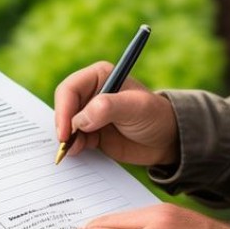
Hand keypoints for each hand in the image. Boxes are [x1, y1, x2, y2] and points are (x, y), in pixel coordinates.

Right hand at [54, 61, 178, 165]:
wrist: (167, 140)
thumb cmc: (155, 116)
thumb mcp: (135, 107)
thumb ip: (108, 108)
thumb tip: (79, 120)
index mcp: (99, 76)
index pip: (70, 89)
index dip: (63, 110)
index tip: (66, 132)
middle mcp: (91, 93)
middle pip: (64, 107)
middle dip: (62, 126)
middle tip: (66, 145)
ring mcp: (90, 114)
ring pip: (66, 125)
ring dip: (68, 139)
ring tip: (74, 150)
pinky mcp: (92, 133)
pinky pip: (74, 140)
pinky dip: (73, 147)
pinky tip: (80, 152)